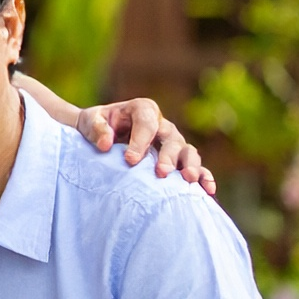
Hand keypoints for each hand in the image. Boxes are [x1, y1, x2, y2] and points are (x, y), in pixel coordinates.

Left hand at [76, 96, 214, 194]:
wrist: (100, 135)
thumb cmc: (96, 126)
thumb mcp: (90, 121)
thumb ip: (97, 129)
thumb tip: (105, 145)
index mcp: (143, 110)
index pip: (147, 123)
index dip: (140, 141)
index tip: (130, 160)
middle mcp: (162, 125)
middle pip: (172, 139)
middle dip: (168, 156)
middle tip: (161, 172)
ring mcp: (172, 142)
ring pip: (187, 152)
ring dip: (190, 165)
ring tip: (188, 179)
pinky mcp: (176, 159)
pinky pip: (194, 166)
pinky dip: (203, 176)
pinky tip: (208, 189)